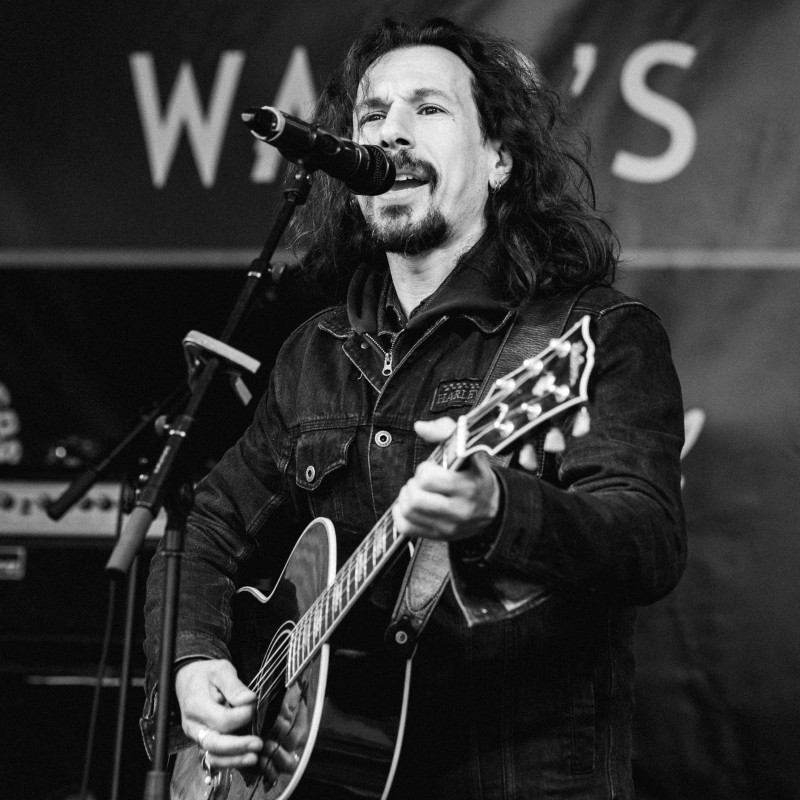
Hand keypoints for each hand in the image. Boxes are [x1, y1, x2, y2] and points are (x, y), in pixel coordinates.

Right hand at [175, 659, 262, 771]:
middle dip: (237, 746)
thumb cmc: (207, 674)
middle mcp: (194, 726)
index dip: (240, 716)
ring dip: (234, 759)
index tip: (253, 707)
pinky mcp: (203, 742)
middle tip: (258, 743)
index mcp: (196, 706)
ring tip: (254, 757)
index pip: (221, 719)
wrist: (189, 680)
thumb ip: (234, 686)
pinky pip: (214, 758)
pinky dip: (229, 761)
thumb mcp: (221, 670)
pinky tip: (245, 758)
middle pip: (214, 743)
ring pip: (213, 756)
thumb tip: (249, 700)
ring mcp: (197, 737)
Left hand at [393, 417, 499, 541]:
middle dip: (412, 485)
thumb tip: (419, 427)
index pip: (429, 480)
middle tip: (420, 481)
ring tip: (417, 491)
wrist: (492, 506)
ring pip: (408, 512)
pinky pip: (406, 528)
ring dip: (406, 498)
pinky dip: (401, 514)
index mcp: (469, 486)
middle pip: (415, 500)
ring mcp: (450, 526)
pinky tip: (411, 506)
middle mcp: (461, 510)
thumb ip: (445, 431)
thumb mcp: (468, 448)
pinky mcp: (439, 536)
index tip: (432, 468)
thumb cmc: (475, 473)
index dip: (424, 470)